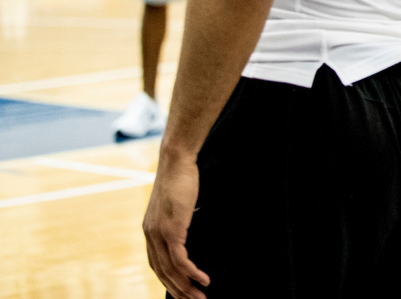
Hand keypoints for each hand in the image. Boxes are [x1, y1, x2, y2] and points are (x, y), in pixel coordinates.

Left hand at [143, 150, 209, 298]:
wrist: (176, 162)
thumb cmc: (179, 179)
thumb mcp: (176, 204)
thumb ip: (177, 218)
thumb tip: (187, 224)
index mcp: (149, 231)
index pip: (156, 264)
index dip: (168, 280)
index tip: (182, 291)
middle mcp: (150, 235)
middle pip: (162, 272)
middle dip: (178, 290)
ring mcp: (159, 234)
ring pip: (171, 269)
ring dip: (186, 286)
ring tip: (200, 297)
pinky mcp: (172, 230)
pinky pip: (180, 259)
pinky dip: (192, 272)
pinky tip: (203, 279)